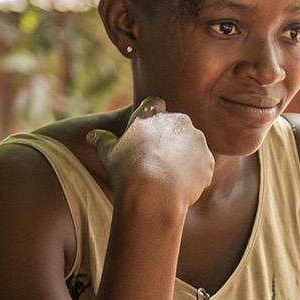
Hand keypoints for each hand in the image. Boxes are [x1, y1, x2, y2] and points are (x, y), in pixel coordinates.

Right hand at [86, 96, 215, 210]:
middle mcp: (178, 121)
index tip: (147, 134)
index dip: (151, 118)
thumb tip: (91, 135)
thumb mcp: (108, 154)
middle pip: (177, 125)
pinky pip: (202, 164)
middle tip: (160, 158)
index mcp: (152, 115)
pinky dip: (195, 173)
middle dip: (171, 137)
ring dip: (185, 155)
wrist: (153, 194)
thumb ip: (102, 140)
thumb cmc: (127, 172)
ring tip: (171, 175)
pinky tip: (182, 185)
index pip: (154, 105)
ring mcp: (196, 140)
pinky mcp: (208, 159)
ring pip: (192, 145)